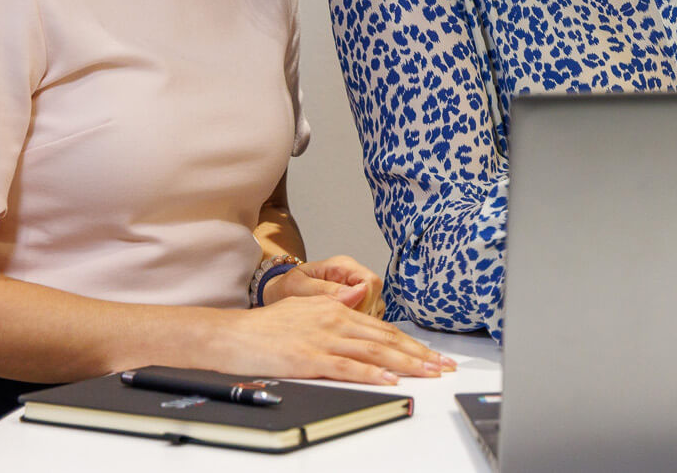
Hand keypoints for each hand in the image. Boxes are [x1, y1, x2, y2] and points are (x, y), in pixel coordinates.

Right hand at [213, 295, 457, 384]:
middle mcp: (335, 320)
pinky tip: (389, 379)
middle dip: (419, 354)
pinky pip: (346, 367)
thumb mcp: (305, 306)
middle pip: (386, 339)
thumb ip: (334, 304)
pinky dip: (370, 373)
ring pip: (374, 351)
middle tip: (444, 366)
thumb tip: (357, 296)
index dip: (412, 343)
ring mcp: (323, 338)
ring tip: (428, 373)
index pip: (384, 328)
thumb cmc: (266, 326)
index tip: (434, 354)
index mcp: (337, 309)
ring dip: (405, 363)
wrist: (232, 334)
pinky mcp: (309, 358)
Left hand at [266, 255, 386, 318]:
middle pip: (376, 296)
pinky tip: (340, 331)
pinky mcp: (355, 302)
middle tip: (339, 327)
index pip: (370, 283)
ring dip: (361, 323)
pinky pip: (367, 316)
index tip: (347, 316)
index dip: (364, 302)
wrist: (276, 295)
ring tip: (337, 330)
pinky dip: (357, 326)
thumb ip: (327, 290)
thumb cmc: (283, 288)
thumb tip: (358, 292)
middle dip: (362, 315)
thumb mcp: (298, 287)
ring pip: (375, 307)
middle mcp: (353, 275)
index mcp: (342, 266)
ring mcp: (355, 289)